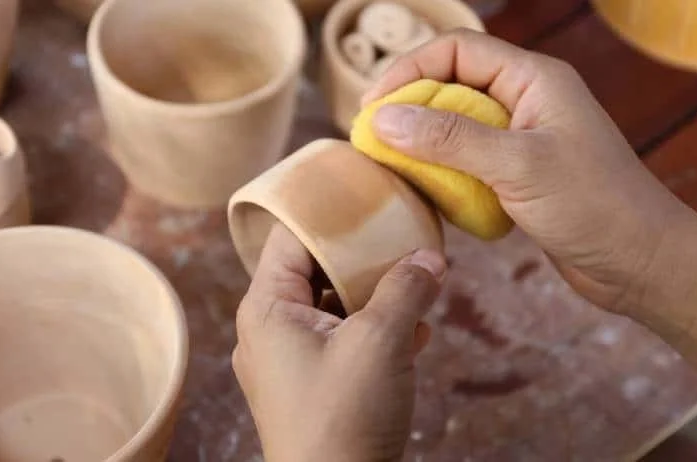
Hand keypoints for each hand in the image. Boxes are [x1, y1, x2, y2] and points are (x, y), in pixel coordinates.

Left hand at [232, 223, 444, 461]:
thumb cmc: (343, 418)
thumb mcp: (380, 342)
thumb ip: (405, 290)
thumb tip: (430, 257)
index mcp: (266, 309)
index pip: (290, 237)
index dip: (327, 212)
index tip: (364, 192)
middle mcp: (269, 330)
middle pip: (315, 270)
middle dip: (362, 258)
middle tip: (401, 238)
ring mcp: (288, 362)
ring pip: (333, 308)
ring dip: (375, 297)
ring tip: (417, 284)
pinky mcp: (310, 387)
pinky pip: (341, 342)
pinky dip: (374, 332)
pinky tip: (415, 331)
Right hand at [362, 29, 696, 316]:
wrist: (638, 263)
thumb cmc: (594, 205)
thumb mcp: (517, 164)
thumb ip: (449, 139)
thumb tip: (384, 119)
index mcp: (533, 80)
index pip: (458, 50)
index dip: (410, 69)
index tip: (374, 105)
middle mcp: (524, 102)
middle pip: (451, 86)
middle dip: (410, 109)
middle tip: (373, 140)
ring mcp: (520, 139)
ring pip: (455, 127)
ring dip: (422, 144)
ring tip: (391, 167)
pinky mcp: (515, 175)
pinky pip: (465, 161)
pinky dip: (441, 173)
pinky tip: (425, 192)